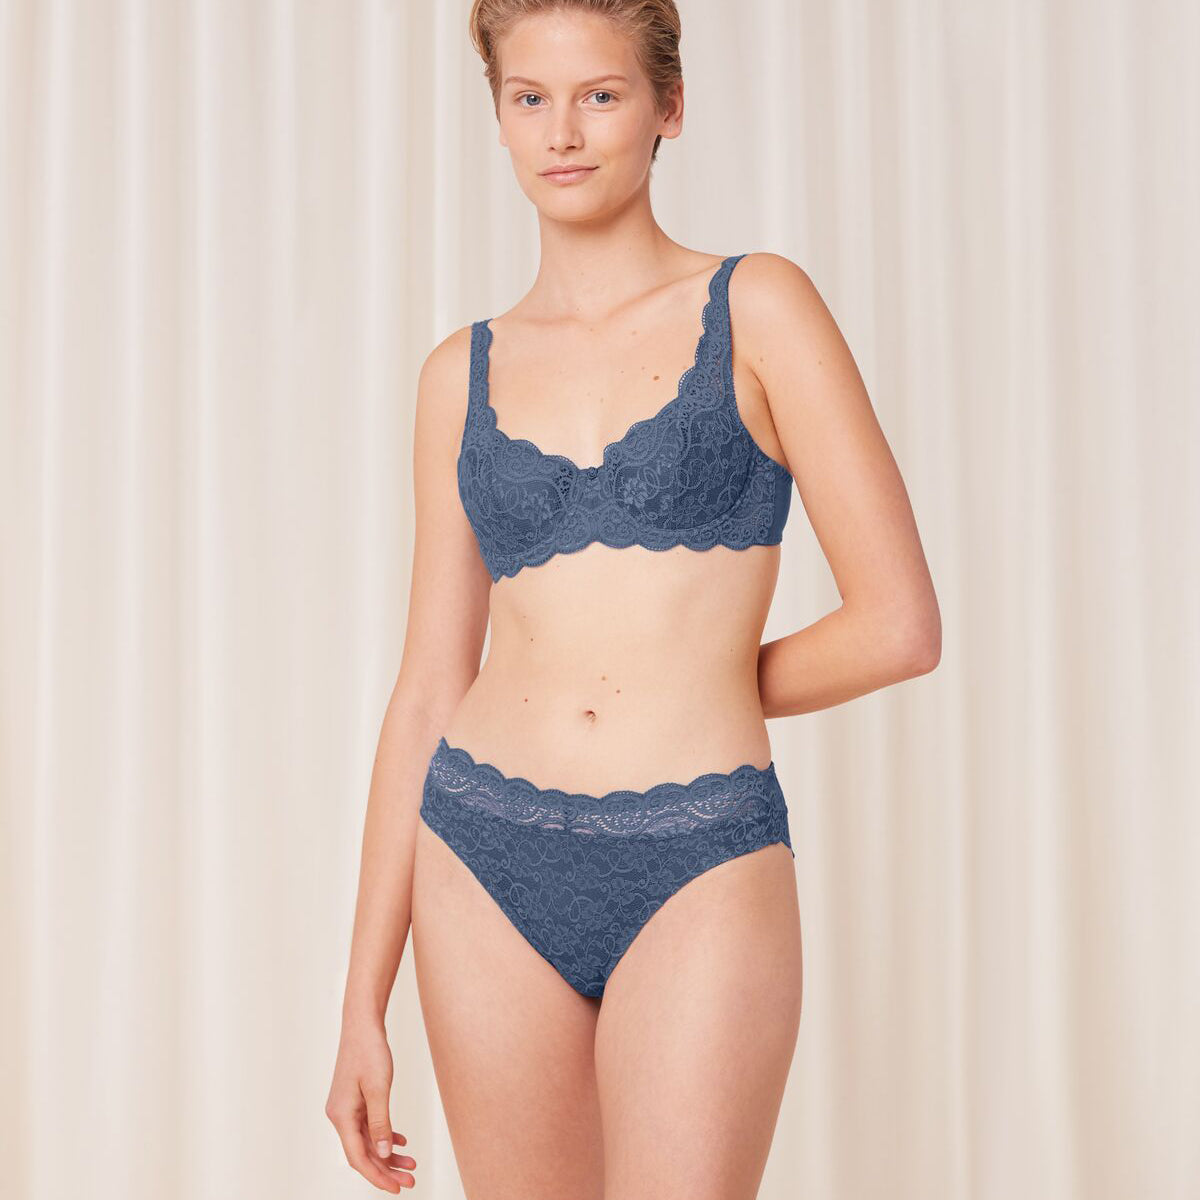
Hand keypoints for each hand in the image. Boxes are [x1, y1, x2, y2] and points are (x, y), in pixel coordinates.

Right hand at [326, 1017, 417, 1191]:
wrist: (362, 1024)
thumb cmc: (369, 1051)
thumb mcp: (379, 1088)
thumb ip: (381, 1122)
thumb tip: (383, 1154)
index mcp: (341, 1116)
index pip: (358, 1157)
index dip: (377, 1176)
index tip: (397, 1188)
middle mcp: (340, 1115)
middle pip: (363, 1152)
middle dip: (386, 1169)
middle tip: (410, 1181)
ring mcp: (347, 1108)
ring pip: (368, 1140)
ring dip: (388, 1154)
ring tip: (411, 1164)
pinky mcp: (355, 1100)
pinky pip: (369, 1126)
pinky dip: (385, 1135)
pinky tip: (401, 1142)